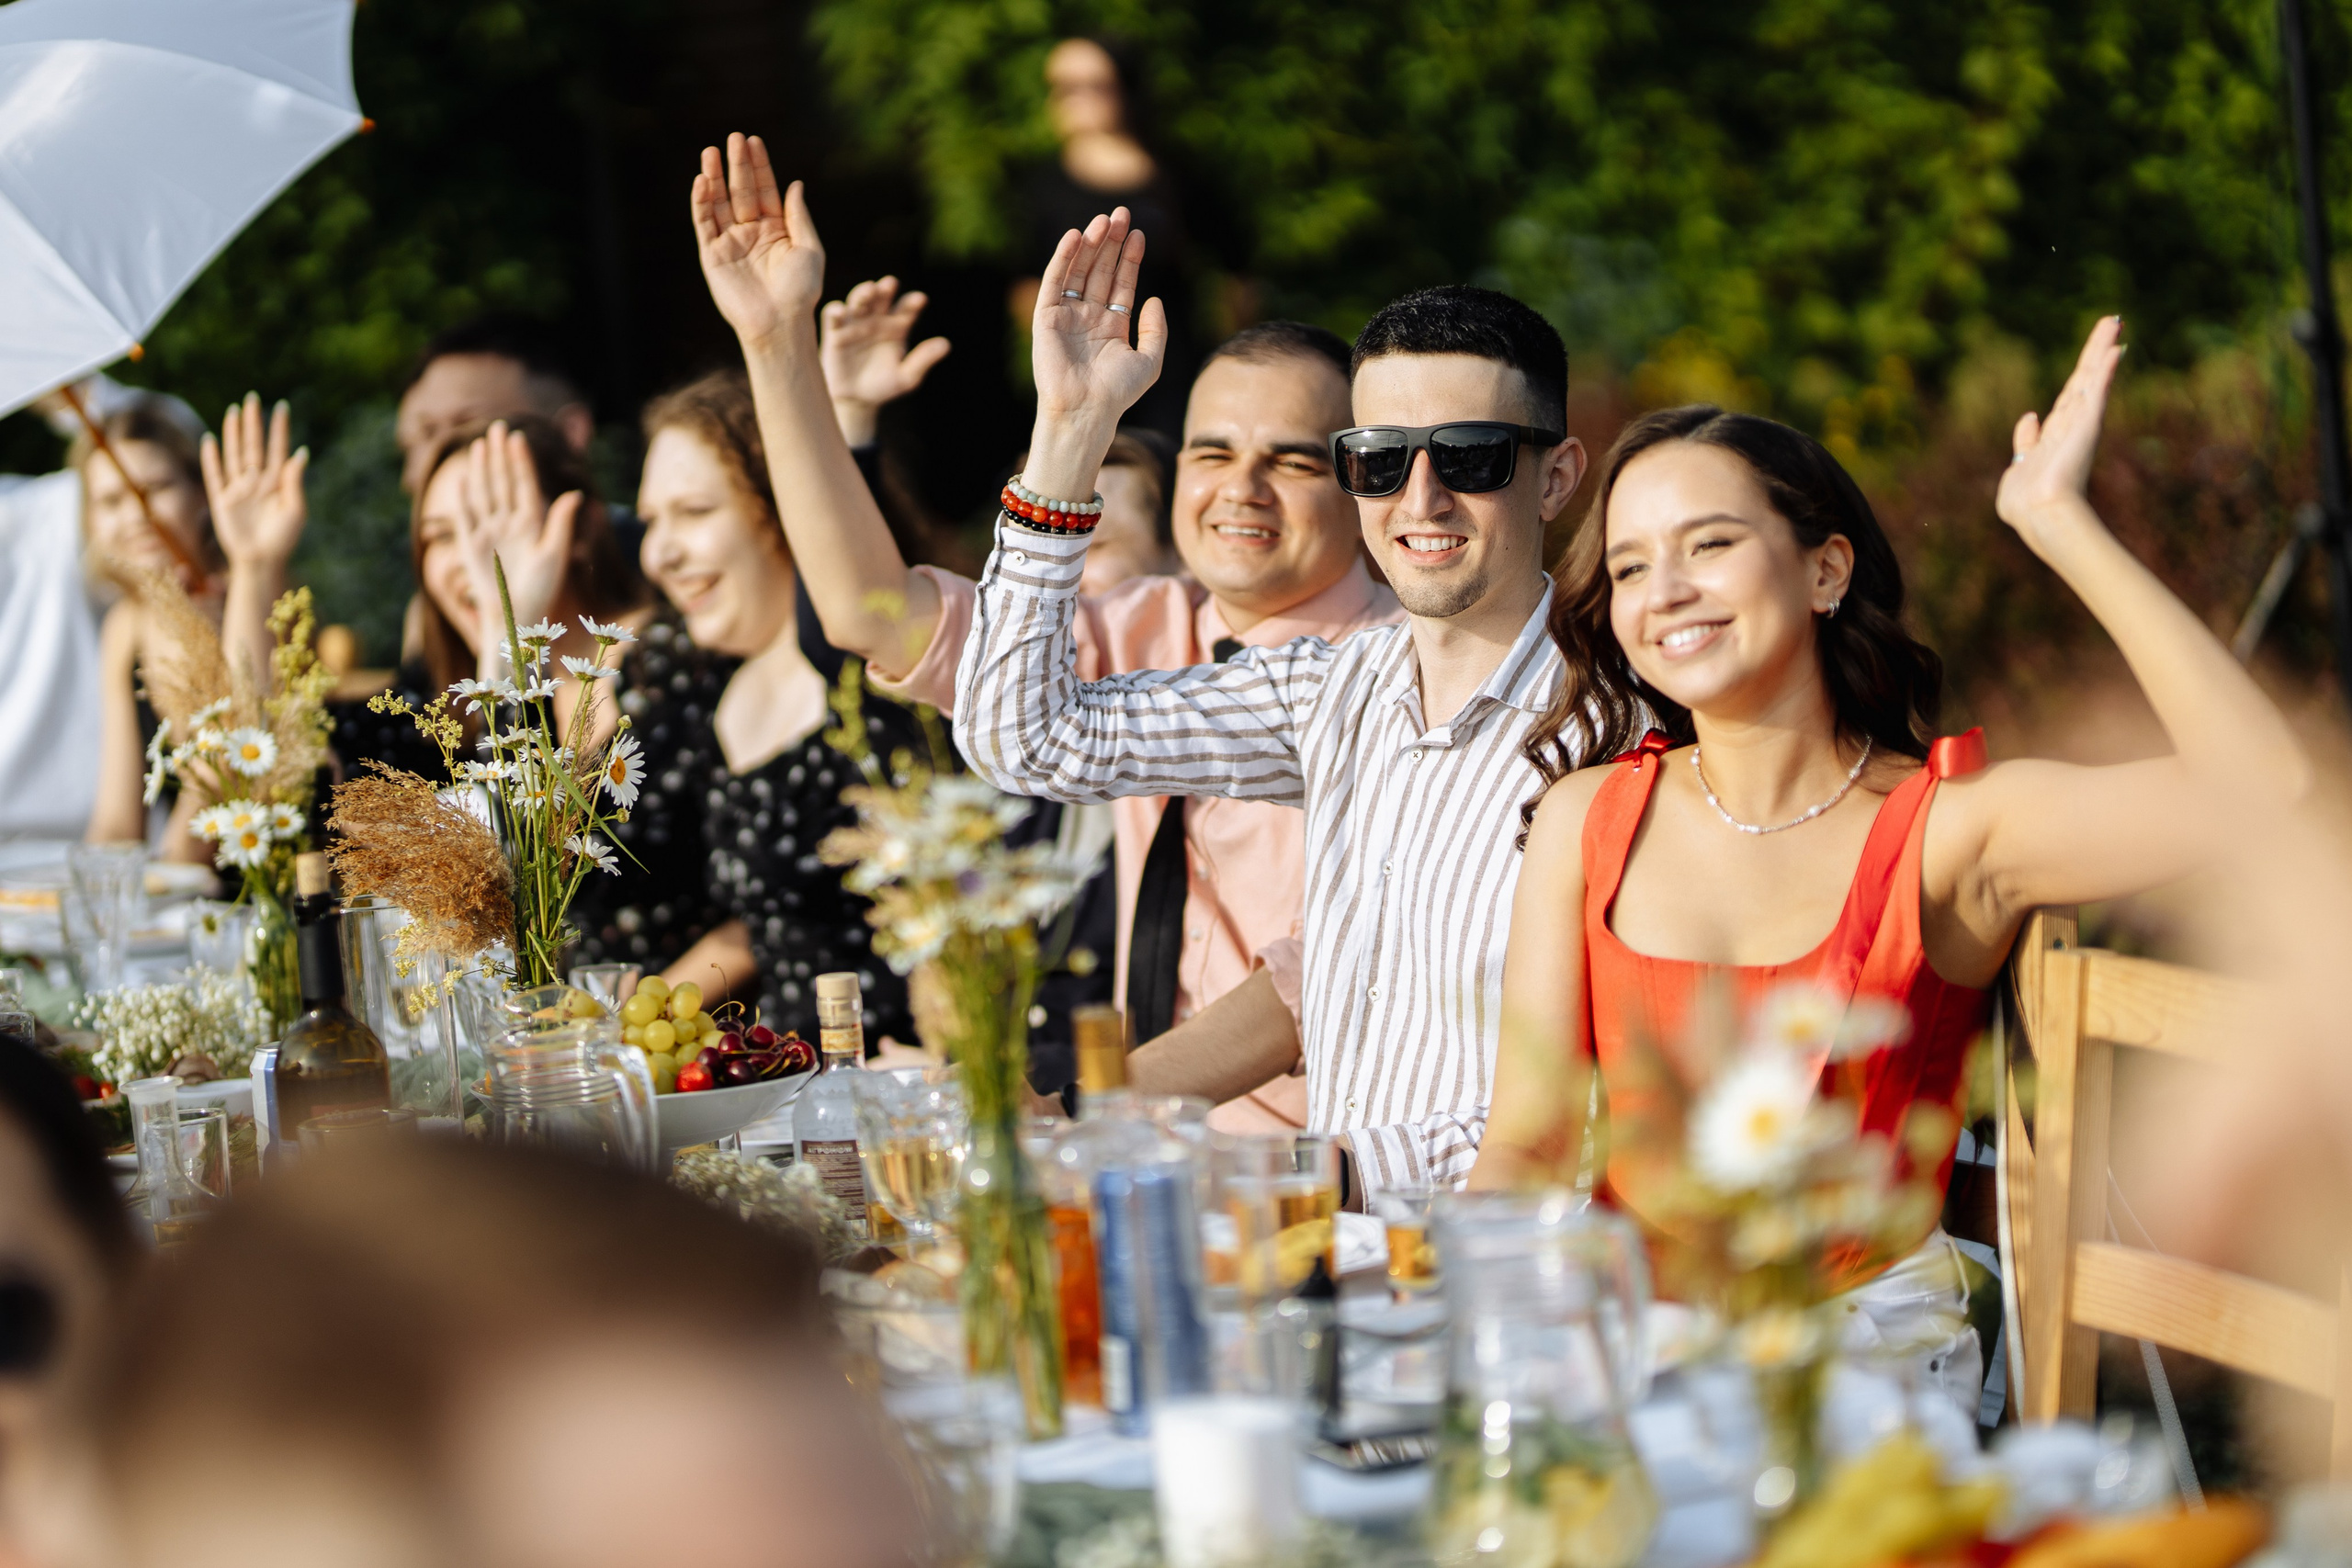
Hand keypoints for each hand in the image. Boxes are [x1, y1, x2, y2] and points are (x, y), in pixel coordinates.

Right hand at [201, 393, 306, 570]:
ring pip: (234, 454)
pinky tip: (211, 440)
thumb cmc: (284, 538)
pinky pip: (215, 475)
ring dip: (233, 433)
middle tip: (253, 398)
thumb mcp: (296, 510)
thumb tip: (301, 452)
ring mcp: (238, 488)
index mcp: (277, 482)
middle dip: (254, 422)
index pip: (277, 448)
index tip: (282, 407)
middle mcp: (257, 481)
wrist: (261, 561)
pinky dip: (212, 458)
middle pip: (253, 445)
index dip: (279, 428)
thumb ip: (294, 481)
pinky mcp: (221, 499)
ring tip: (235, 412)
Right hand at [453, 422, 581, 648]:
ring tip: (480, 444)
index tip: (518, 437)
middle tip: (497, 426)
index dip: (521, 461)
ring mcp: (489, 532)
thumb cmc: (540, 590)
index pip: (525, 485)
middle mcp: (510, 524)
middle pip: (503, 482)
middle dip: (500, 455)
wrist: (514, 617)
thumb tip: (575, 494)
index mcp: (532, 524)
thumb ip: (561, 524)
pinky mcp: (471, 545)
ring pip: (485, 492)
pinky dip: (463, 496)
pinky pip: (466, 515)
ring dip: (482, 469)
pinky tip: (463, 477)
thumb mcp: (555, 556)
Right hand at [691, 131, 823, 349]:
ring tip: (711, 151)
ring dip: (714, 177)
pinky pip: (704, 224)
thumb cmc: (801, 291)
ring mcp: (731, 242)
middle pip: (741, 191)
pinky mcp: (712, 255)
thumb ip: (799, 216)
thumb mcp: (809, 249)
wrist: (780, 323)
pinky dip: (701, 203)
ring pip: (719, 203)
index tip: (754, 141)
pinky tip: (701, 181)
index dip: (760, 166)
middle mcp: (752, 232)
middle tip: (734, 138)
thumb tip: (795, 183)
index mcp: (776, 229)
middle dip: (737, 165)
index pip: (765, 189)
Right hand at [821, 277, 951, 442]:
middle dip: (885, 289)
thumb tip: (946, 345)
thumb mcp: (907, 377)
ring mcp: (855, 323)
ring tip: (869, 290)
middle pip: (882, 298)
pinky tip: (840, 311)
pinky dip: (835, 311)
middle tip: (890, 284)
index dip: (913, 303)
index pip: (907, 309)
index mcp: (898, 326)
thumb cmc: (884, 386)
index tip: (920, 300)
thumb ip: (924, 359)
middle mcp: (877, 319)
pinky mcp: (834, 332)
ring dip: (863, 293)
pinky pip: (833, 316)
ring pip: (858, 301)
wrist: (856, 400)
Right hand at [1023, 208, 1166, 498]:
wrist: (1086, 410)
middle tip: (1122, 214)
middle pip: (1101, 270)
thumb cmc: (1117, 394)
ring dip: (1091, 244)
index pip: (1121, 283)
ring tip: (1105, 220)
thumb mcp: (1150, 362)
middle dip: (1111, 242)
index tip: (1140, 234)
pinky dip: (1063, 258)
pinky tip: (1076, 236)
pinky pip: (1054, 281)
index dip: (1131, 258)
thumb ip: (1156, 330)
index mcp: (1111, 326)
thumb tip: (1155, 298)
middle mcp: (1088, 317)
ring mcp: (1066, 316)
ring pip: (1079, 270)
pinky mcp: (1046, 318)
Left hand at [1997, 315, 2124, 555]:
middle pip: (2085, 378)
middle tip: (2112, 321)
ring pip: (2092, 377)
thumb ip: (2025, 443)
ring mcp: (2080, 424)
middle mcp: (2071, 425)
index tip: (2095, 353)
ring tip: (2115, 322)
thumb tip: (2029, 417)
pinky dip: (2105, 371)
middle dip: (2097, 349)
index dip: (2082, 373)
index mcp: (2054, 435)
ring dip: (2103, 349)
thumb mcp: (2018, 468)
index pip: (2070, 395)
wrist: (2037, 515)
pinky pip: (2096, 392)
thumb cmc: (2025, 504)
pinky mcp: (2086, 426)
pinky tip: (2115, 349)